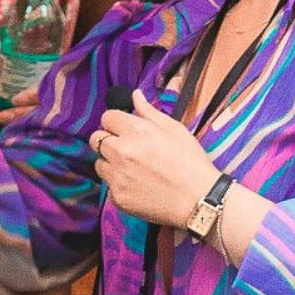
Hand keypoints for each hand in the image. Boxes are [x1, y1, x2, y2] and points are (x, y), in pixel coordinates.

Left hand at [91, 92, 221, 235]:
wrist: (199, 199)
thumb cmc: (191, 162)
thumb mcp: (175, 129)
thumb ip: (149, 112)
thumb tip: (135, 95)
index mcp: (136, 131)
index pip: (107, 117)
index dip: (116, 122)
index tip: (125, 129)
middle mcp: (122, 151)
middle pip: (96, 139)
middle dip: (108, 140)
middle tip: (126, 148)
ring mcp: (117, 175)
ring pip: (99, 162)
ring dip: (110, 163)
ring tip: (133, 168)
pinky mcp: (117, 196)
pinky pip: (108, 184)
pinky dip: (119, 183)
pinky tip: (138, 184)